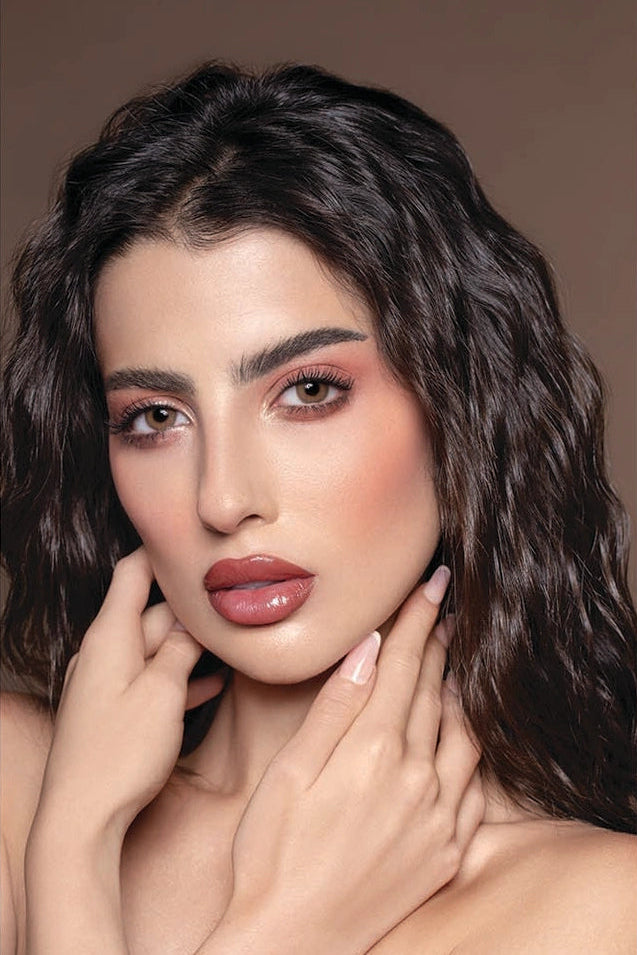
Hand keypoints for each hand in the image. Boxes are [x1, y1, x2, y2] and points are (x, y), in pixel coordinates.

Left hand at [33, 548, 223, 842]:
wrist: (80, 820)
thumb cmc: (118, 754)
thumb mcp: (162, 693)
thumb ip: (182, 650)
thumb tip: (196, 620)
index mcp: (110, 637)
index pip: (133, 573)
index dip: (162, 553)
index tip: (194, 541)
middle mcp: (103, 653)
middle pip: (152, 613)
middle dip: (191, 607)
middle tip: (233, 599)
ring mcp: (105, 682)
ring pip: (155, 648)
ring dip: (190, 645)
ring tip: (233, 639)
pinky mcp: (112, 710)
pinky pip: (149, 679)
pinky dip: (178, 676)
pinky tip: (212, 683)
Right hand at [208, 567, 483, 954]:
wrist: (292, 942)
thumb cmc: (273, 853)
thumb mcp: (290, 773)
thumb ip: (335, 707)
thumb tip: (367, 648)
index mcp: (373, 751)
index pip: (404, 664)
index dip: (417, 618)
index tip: (433, 582)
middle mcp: (417, 778)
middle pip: (434, 690)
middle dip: (437, 643)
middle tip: (442, 609)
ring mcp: (438, 816)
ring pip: (462, 732)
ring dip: (457, 690)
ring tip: (451, 663)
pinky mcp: (447, 850)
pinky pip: (474, 785)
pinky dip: (470, 747)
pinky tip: (460, 734)